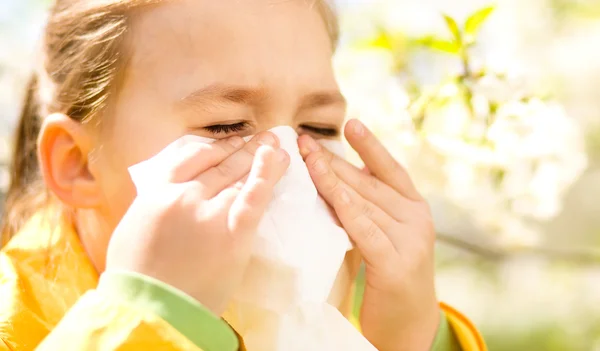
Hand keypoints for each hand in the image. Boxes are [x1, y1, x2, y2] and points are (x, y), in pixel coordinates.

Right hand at [105, 132, 289, 314]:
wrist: (148, 309)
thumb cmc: (136, 275)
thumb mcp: (134, 228)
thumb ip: (154, 204)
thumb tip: (168, 191)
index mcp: (157, 192)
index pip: (190, 158)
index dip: (215, 148)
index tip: (230, 143)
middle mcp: (183, 195)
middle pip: (219, 165)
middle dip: (242, 149)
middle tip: (262, 137)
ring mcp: (209, 213)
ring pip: (238, 178)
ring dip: (260, 158)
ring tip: (277, 147)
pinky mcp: (232, 235)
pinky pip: (253, 199)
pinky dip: (266, 176)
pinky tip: (278, 160)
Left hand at [298, 120, 439, 350]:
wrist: (409, 325)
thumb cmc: (389, 275)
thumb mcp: (385, 235)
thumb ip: (369, 209)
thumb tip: (334, 179)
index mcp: (415, 208)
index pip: (391, 170)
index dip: (370, 146)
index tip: (350, 123)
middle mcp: (416, 219)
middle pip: (369, 183)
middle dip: (334, 161)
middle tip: (304, 141)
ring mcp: (410, 241)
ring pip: (363, 202)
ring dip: (331, 179)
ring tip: (306, 159)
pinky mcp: (395, 264)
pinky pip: (365, 230)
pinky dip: (345, 209)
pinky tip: (329, 193)